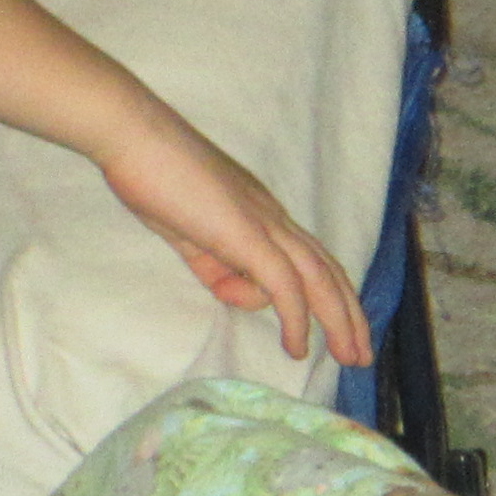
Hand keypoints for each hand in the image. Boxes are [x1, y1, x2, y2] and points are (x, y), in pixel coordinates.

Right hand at [98, 119, 372, 369]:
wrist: (134, 138)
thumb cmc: (154, 177)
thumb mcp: (189, 234)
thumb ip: (214, 264)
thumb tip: (235, 291)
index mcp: (263, 217)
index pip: (311, 259)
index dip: (331, 293)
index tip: (341, 328)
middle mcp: (275, 219)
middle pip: (327, 271)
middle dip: (349, 315)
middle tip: (360, 355)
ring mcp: (264, 224)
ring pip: (318, 279)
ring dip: (339, 321)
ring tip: (349, 357)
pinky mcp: (247, 234)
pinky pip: (283, 283)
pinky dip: (296, 317)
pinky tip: (297, 346)